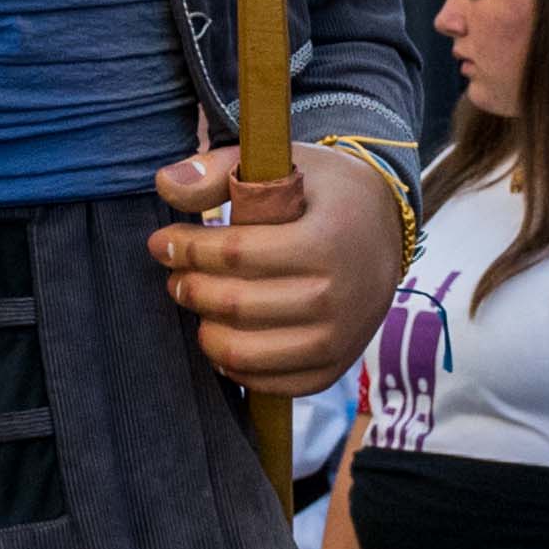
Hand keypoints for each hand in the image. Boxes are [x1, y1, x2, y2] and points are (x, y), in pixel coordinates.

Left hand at [148, 143, 402, 388]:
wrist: (386, 229)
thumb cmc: (323, 193)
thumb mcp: (282, 165)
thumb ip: (220, 172)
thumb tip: (164, 184)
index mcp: (326, 240)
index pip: (236, 254)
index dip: (188, 248)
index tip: (162, 241)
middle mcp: (337, 296)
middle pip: (236, 304)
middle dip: (191, 288)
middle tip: (175, 276)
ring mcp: (339, 339)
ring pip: (246, 352)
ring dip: (205, 331)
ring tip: (196, 304)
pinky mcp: (334, 368)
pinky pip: (272, 384)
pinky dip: (235, 366)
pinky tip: (222, 336)